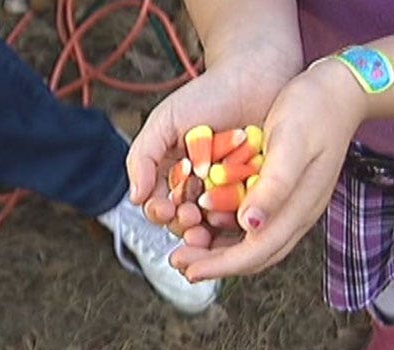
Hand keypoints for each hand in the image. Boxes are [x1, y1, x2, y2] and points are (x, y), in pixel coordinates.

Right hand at [126, 50, 300, 233]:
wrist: (256, 75)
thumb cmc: (209, 94)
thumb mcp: (166, 121)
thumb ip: (143, 156)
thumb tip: (135, 197)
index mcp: (177, 175)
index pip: (162, 206)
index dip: (161, 212)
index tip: (166, 209)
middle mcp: (203, 187)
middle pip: (188, 221)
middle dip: (185, 226)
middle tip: (190, 219)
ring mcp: (231, 191)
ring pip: (217, 223)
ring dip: (211, 230)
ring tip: (211, 225)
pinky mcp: (258, 191)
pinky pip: (248, 212)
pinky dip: (240, 217)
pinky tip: (238, 215)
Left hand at [170, 59, 368, 280]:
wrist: (339, 91)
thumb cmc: (313, 110)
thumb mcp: (290, 142)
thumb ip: (274, 186)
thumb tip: (248, 225)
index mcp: (298, 206)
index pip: (257, 251)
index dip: (220, 265)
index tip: (189, 269)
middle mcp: (297, 213)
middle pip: (255, 255)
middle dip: (215, 264)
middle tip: (179, 261)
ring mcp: (294, 205)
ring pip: (256, 243)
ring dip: (221, 250)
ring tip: (190, 247)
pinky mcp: (288, 193)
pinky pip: (258, 224)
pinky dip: (231, 230)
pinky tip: (210, 221)